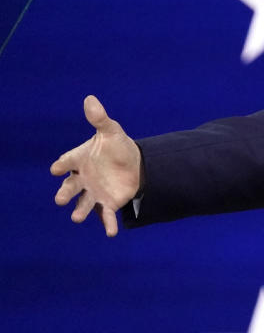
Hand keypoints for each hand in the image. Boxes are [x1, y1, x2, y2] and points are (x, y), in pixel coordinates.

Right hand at [50, 95, 142, 236]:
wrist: (137, 164)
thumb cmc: (119, 147)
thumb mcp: (112, 132)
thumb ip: (100, 119)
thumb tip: (90, 99)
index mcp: (80, 160)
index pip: (67, 162)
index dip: (62, 165)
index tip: (58, 168)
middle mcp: (83, 179)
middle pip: (70, 188)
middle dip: (65, 193)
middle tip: (60, 198)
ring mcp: (93, 192)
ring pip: (84, 204)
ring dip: (80, 211)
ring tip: (77, 218)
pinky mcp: (108, 203)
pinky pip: (106, 216)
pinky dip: (108, 224)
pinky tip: (111, 233)